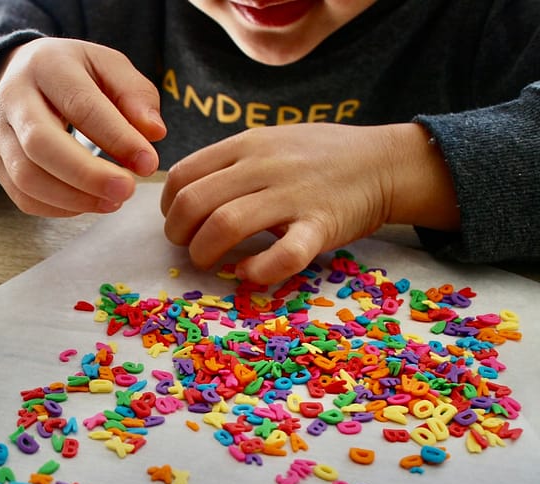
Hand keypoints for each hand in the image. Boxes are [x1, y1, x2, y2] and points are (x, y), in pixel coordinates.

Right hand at [0, 38, 166, 216]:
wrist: (24, 74)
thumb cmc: (75, 73)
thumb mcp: (110, 67)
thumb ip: (136, 95)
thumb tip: (153, 134)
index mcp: (46, 65)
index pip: (80, 105)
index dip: (116, 138)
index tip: (148, 162)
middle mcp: (13, 98)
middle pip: (40, 144)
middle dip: (87, 175)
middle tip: (127, 190)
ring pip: (27, 177)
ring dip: (74, 198)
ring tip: (113, 201)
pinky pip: (22, 197)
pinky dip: (58, 209)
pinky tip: (88, 203)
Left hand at [160, 122, 459, 283]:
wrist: (383, 162)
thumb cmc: (317, 157)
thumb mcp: (268, 143)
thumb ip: (228, 164)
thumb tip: (183, 196)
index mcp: (246, 145)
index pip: (182, 175)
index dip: (169, 207)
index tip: (180, 222)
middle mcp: (264, 166)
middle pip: (193, 203)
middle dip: (179, 234)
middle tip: (191, 247)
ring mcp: (292, 195)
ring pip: (224, 226)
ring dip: (205, 253)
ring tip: (213, 262)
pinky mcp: (320, 226)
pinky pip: (281, 256)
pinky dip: (256, 270)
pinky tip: (248, 273)